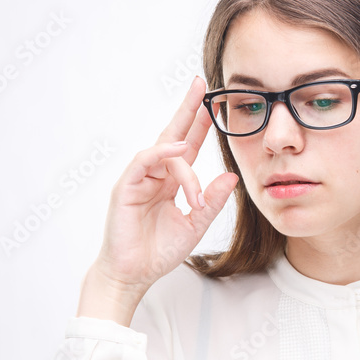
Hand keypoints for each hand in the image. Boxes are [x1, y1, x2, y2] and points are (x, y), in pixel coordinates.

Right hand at [86, 76, 239, 306]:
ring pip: (165, 153)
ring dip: (186, 168)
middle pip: (173, 134)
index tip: (215, 103)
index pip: (188, 146)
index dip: (201, 124)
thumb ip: (211, 201)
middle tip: (202, 85)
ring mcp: (139, 178)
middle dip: (187, 109)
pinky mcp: (126, 187)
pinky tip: (178, 151)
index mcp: (170, 182)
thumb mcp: (194, 225)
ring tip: (194, 195)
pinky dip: (162, 154)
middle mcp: (154, 175)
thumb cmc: (158, 252)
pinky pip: (145, 160)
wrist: (133, 274)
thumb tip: (232, 177)